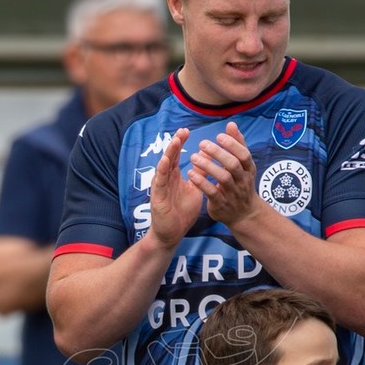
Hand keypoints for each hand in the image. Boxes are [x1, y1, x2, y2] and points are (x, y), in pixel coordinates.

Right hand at [144, 126, 205, 248]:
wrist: (171, 233)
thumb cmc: (181, 212)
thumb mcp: (194, 190)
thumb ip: (199, 175)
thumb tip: (207, 160)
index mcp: (174, 177)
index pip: (177, 156)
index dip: (181, 143)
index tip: (187, 131)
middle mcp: (165, 179)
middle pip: (169, 157)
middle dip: (175, 143)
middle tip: (182, 130)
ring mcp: (160, 187)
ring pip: (163, 167)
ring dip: (169, 154)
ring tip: (175, 141)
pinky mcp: (157, 197)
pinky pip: (159, 182)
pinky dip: (162, 171)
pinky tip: (166, 161)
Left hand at [188, 122, 262, 226]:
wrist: (244, 215)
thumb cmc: (241, 184)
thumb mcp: (243, 165)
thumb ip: (237, 144)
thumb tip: (231, 124)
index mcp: (249, 169)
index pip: (243, 154)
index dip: (232, 144)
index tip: (218, 136)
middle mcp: (243, 181)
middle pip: (233, 165)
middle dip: (218, 153)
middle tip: (202, 143)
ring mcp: (233, 193)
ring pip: (222, 178)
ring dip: (207, 166)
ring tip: (193, 157)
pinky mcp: (222, 204)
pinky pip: (212, 193)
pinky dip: (201, 182)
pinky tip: (191, 174)